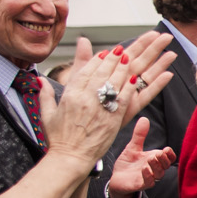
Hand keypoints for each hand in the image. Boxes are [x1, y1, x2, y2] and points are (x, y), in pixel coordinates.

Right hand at [41, 33, 175, 168]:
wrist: (69, 158)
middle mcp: (87, 95)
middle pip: (111, 67)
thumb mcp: (48, 111)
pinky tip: (152, 75)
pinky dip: (141, 85)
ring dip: (140, 62)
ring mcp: (103, 106)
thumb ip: (47, 92)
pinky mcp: (116, 118)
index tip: (117, 49)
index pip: (91, 67)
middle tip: (147, 38)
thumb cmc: (57, 137)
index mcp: (71, 91)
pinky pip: (131, 97)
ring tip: (155, 49)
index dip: (106, 57)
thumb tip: (41, 79)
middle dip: (130, 51)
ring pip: (122, 78)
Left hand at [106, 118, 173, 197]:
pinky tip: (145, 169)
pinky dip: (148, 176)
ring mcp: (148, 177)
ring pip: (159, 174)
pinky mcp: (140, 184)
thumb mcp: (133, 147)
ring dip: (157, 167)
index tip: (166, 149)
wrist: (117, 178)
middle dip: (164, 159)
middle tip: (159, 153)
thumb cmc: (128, 163)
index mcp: (155, 159)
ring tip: (150, 159)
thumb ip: (140, 135)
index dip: (170, 154)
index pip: (169, 158)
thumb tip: (144, 119)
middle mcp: (154, 169)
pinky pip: (148, 182)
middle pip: (166, 166)